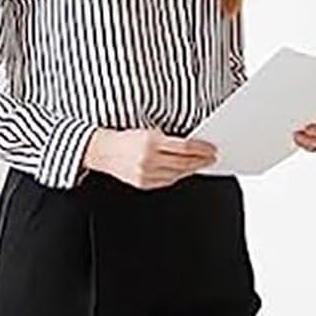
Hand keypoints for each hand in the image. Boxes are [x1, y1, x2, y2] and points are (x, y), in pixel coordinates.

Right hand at [83, 127, 216, 188]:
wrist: (103, 151)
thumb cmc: (127, 138)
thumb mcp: (149, 131)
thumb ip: (170, 139)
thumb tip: (193, 145)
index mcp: (151, 142)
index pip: (184, 148)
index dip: (201, 149)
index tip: (212, 149)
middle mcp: (149, 160)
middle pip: (183, 163)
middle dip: (201, 161)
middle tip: (212, 158)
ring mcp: (146, 174)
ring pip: (177, 174)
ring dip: (191, 169)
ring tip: (200, 164)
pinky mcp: (143, 184)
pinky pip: (167, 182)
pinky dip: (178, 176)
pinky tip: (184, 171)